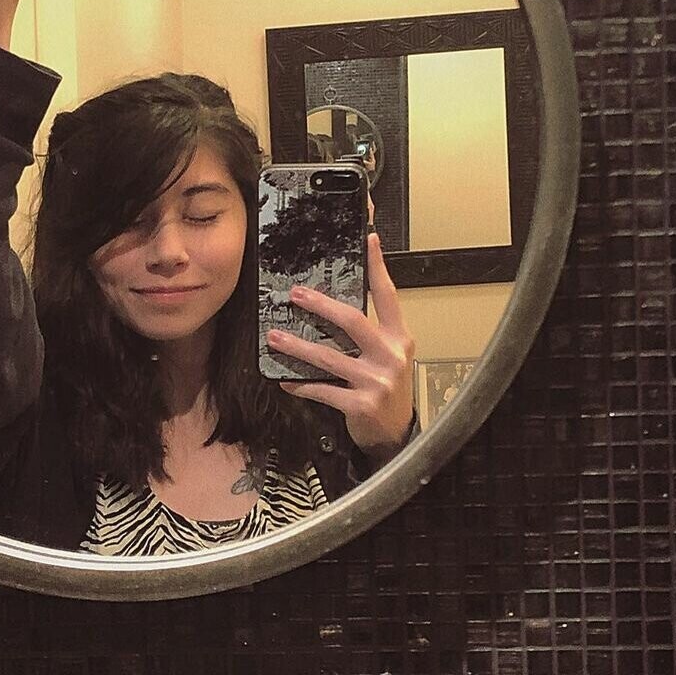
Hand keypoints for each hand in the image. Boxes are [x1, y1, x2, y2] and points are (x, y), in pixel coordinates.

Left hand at [267, 233, 416, 465]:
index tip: (370, 240)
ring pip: (329, 356)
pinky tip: (285, 379)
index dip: (378, 267)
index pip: (388, 295)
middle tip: (295, 294)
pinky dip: (301, 384)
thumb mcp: (388, 355)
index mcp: (400, 337)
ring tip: (275, 338)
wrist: (397, 435)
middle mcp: (391, 355)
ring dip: (298, 346)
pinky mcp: (360, 404)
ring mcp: (376, 381)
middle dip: (320, 305)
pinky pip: (323, 389)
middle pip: (352, 320)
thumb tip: (334, 304)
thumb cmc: (387, 387)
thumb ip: (372, 331)